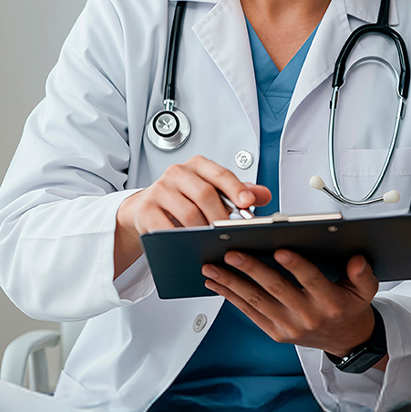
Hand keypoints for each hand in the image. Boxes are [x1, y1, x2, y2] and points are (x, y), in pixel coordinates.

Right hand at [112, 156, 269, 275]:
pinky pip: (167, 228)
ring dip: (204, 231)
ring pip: (188, 213)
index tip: (249, 203)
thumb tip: (264, 195)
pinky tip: (190, 246)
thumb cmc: (184, 199)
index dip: (236, 188)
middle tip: (233, 233)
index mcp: (197, 165)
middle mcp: (177, 173)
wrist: (146, 208)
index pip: (220, 174)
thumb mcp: (212, 192)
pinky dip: (181, 239)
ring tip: (214, 241)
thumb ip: (239, 192)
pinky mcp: (147, 210)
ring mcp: (160, 190)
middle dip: (222, 217)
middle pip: (205, 194)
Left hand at [201, 250, 379, 355]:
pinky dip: (231, 297)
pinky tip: (216, 283)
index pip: (311, 280)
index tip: (280, 249)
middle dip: (251, 270)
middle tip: (232, 253)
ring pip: (256, 301)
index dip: (296, 265)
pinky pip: (249, 313)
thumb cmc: (350, 307)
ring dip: (231, 283)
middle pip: (276, 289)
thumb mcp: (365, 290)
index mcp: (330, 302)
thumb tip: (358, 260)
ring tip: (211, 268)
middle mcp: (308, 316)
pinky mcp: (275, 333)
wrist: (346, 341)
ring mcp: (289, 326)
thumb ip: (363, 274)